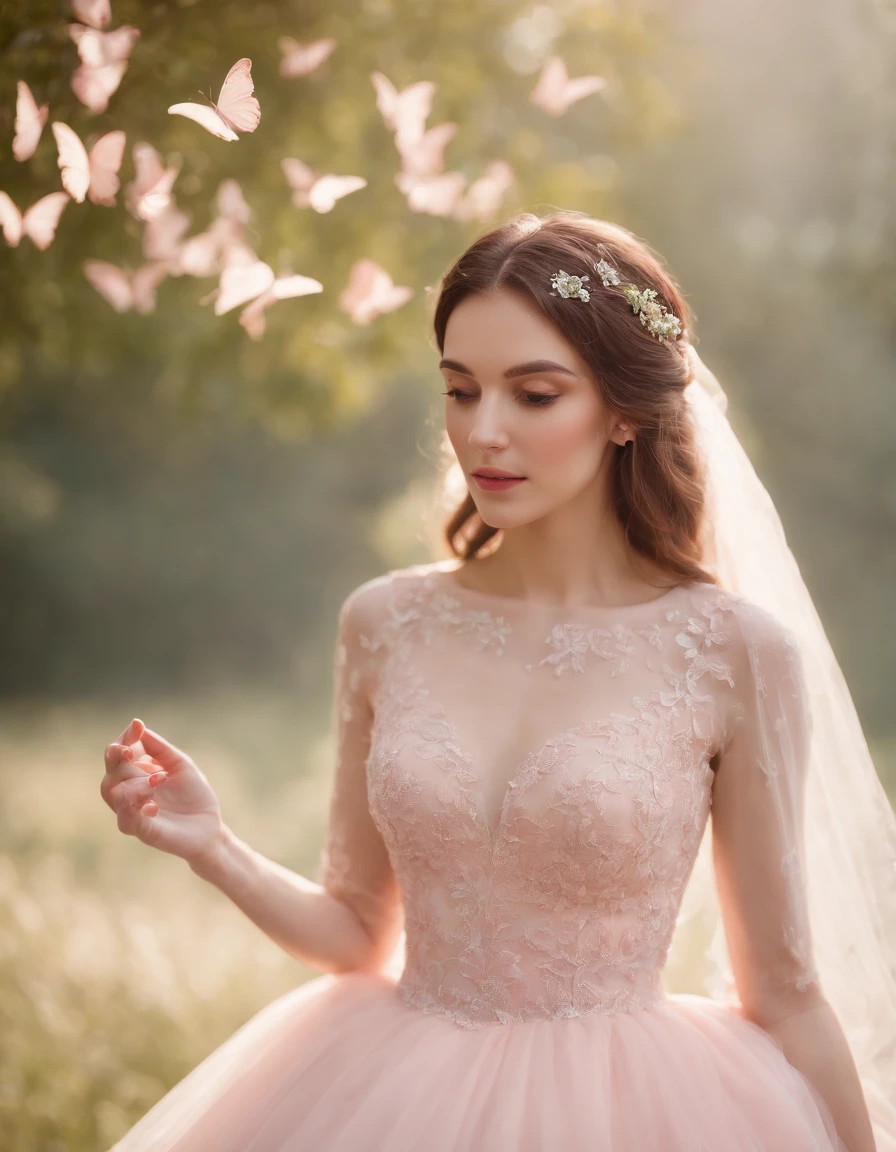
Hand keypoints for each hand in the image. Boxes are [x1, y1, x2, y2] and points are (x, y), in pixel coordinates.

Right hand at [101, 718, 224, 865]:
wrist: (210, 825)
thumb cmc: (194, 794)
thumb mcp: (179, 764)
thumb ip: (159, 748)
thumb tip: (138, 727)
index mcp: (136, 775)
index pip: (118, 756)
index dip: (124, 739)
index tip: (137, 726)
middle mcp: (129, 794)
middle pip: (110, 774)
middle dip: (118, 759)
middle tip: (132, 752)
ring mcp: (132, 813)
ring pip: (113, 794)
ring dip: (134, 783)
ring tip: (159, 778)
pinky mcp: (142, 831)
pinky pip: (126, 819)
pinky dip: (136, 807)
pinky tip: (154, 805)